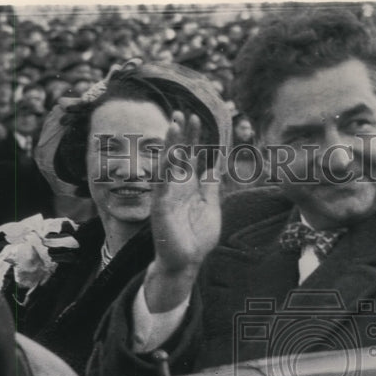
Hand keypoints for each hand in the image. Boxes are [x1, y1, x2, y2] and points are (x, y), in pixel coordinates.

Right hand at [145, 112, 222, 309]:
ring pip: (166, 164)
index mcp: (190, 185)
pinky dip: (164, 169)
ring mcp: (167, 195)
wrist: (187, 262)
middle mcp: (176, 186)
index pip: (191, 155)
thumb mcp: (211, 207)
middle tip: (182, 113)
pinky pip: (161, 185)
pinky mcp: (160, 207)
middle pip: (177, 154)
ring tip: (173, 124)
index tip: (197, 117)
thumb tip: (215, 165)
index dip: (193, 137)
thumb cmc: (197, 238)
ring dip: (169, 144)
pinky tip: (168, 154)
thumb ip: (211, 186)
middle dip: (180, 134)